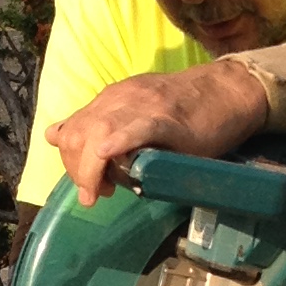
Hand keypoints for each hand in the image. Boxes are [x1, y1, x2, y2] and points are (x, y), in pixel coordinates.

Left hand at [42, 59, 271, 205]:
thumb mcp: (136, 114)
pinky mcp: (168, 118)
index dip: (70, 161)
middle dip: (77, 170)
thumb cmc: (185, 110)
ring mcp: (144, 107)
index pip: (71, 129)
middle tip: (95, 194)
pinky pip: (137, 128)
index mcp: (112, 99)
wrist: (227, 91)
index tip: (89, 185)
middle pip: (78, 134)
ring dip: (91, 168)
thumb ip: (102, 126)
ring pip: (100, 131)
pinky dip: (118, 141)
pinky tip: (106, 154)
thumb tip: (58, 136)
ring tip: (100, 192)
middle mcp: (121, 99)